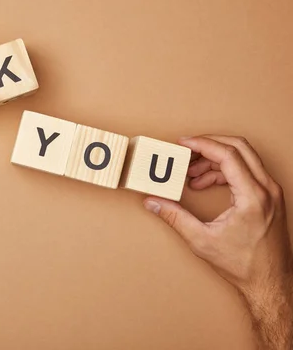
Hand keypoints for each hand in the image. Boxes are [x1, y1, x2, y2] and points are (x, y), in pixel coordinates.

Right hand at [143, 135, 291, 349]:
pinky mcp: (270, 197)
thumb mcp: (202, 240)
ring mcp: (271, 192)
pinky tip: (206, 183)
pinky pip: (247, 170)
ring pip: (244, 157)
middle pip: (239, 147)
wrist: (269, 282)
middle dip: (209, 145)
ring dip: (215, 160)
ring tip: (192, 174)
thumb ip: (174, 217)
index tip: (183, 143)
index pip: (228, 155)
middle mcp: (267, 190)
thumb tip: (153, 202)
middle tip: (186, 151)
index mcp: (253, 197)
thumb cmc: (243, 265)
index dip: (202, 144)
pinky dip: (225, 170)